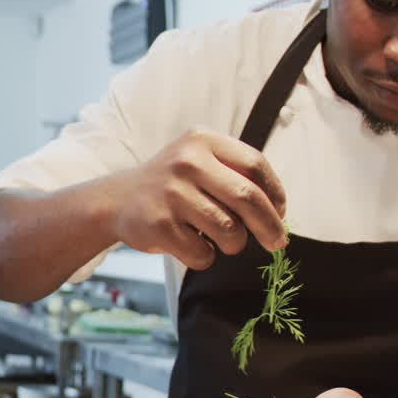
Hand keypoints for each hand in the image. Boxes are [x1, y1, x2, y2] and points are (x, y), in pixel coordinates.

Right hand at [109, 127, 288, 270]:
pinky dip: (205, 257)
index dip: (275, 193)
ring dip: (234, 244)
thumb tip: (277, 210)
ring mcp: (171, 194)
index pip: (255, 165)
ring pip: (228, 230)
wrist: (117, 199)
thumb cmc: (172, 184)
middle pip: (247, 197)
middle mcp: (186, 162)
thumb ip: (236, 172)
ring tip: (223, 242)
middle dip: (269, 226)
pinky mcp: (159, 226)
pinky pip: (202, 253)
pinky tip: (194, 246)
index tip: (280, 213)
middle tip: (276, 242)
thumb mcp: (199, 159)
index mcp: (202, 140)